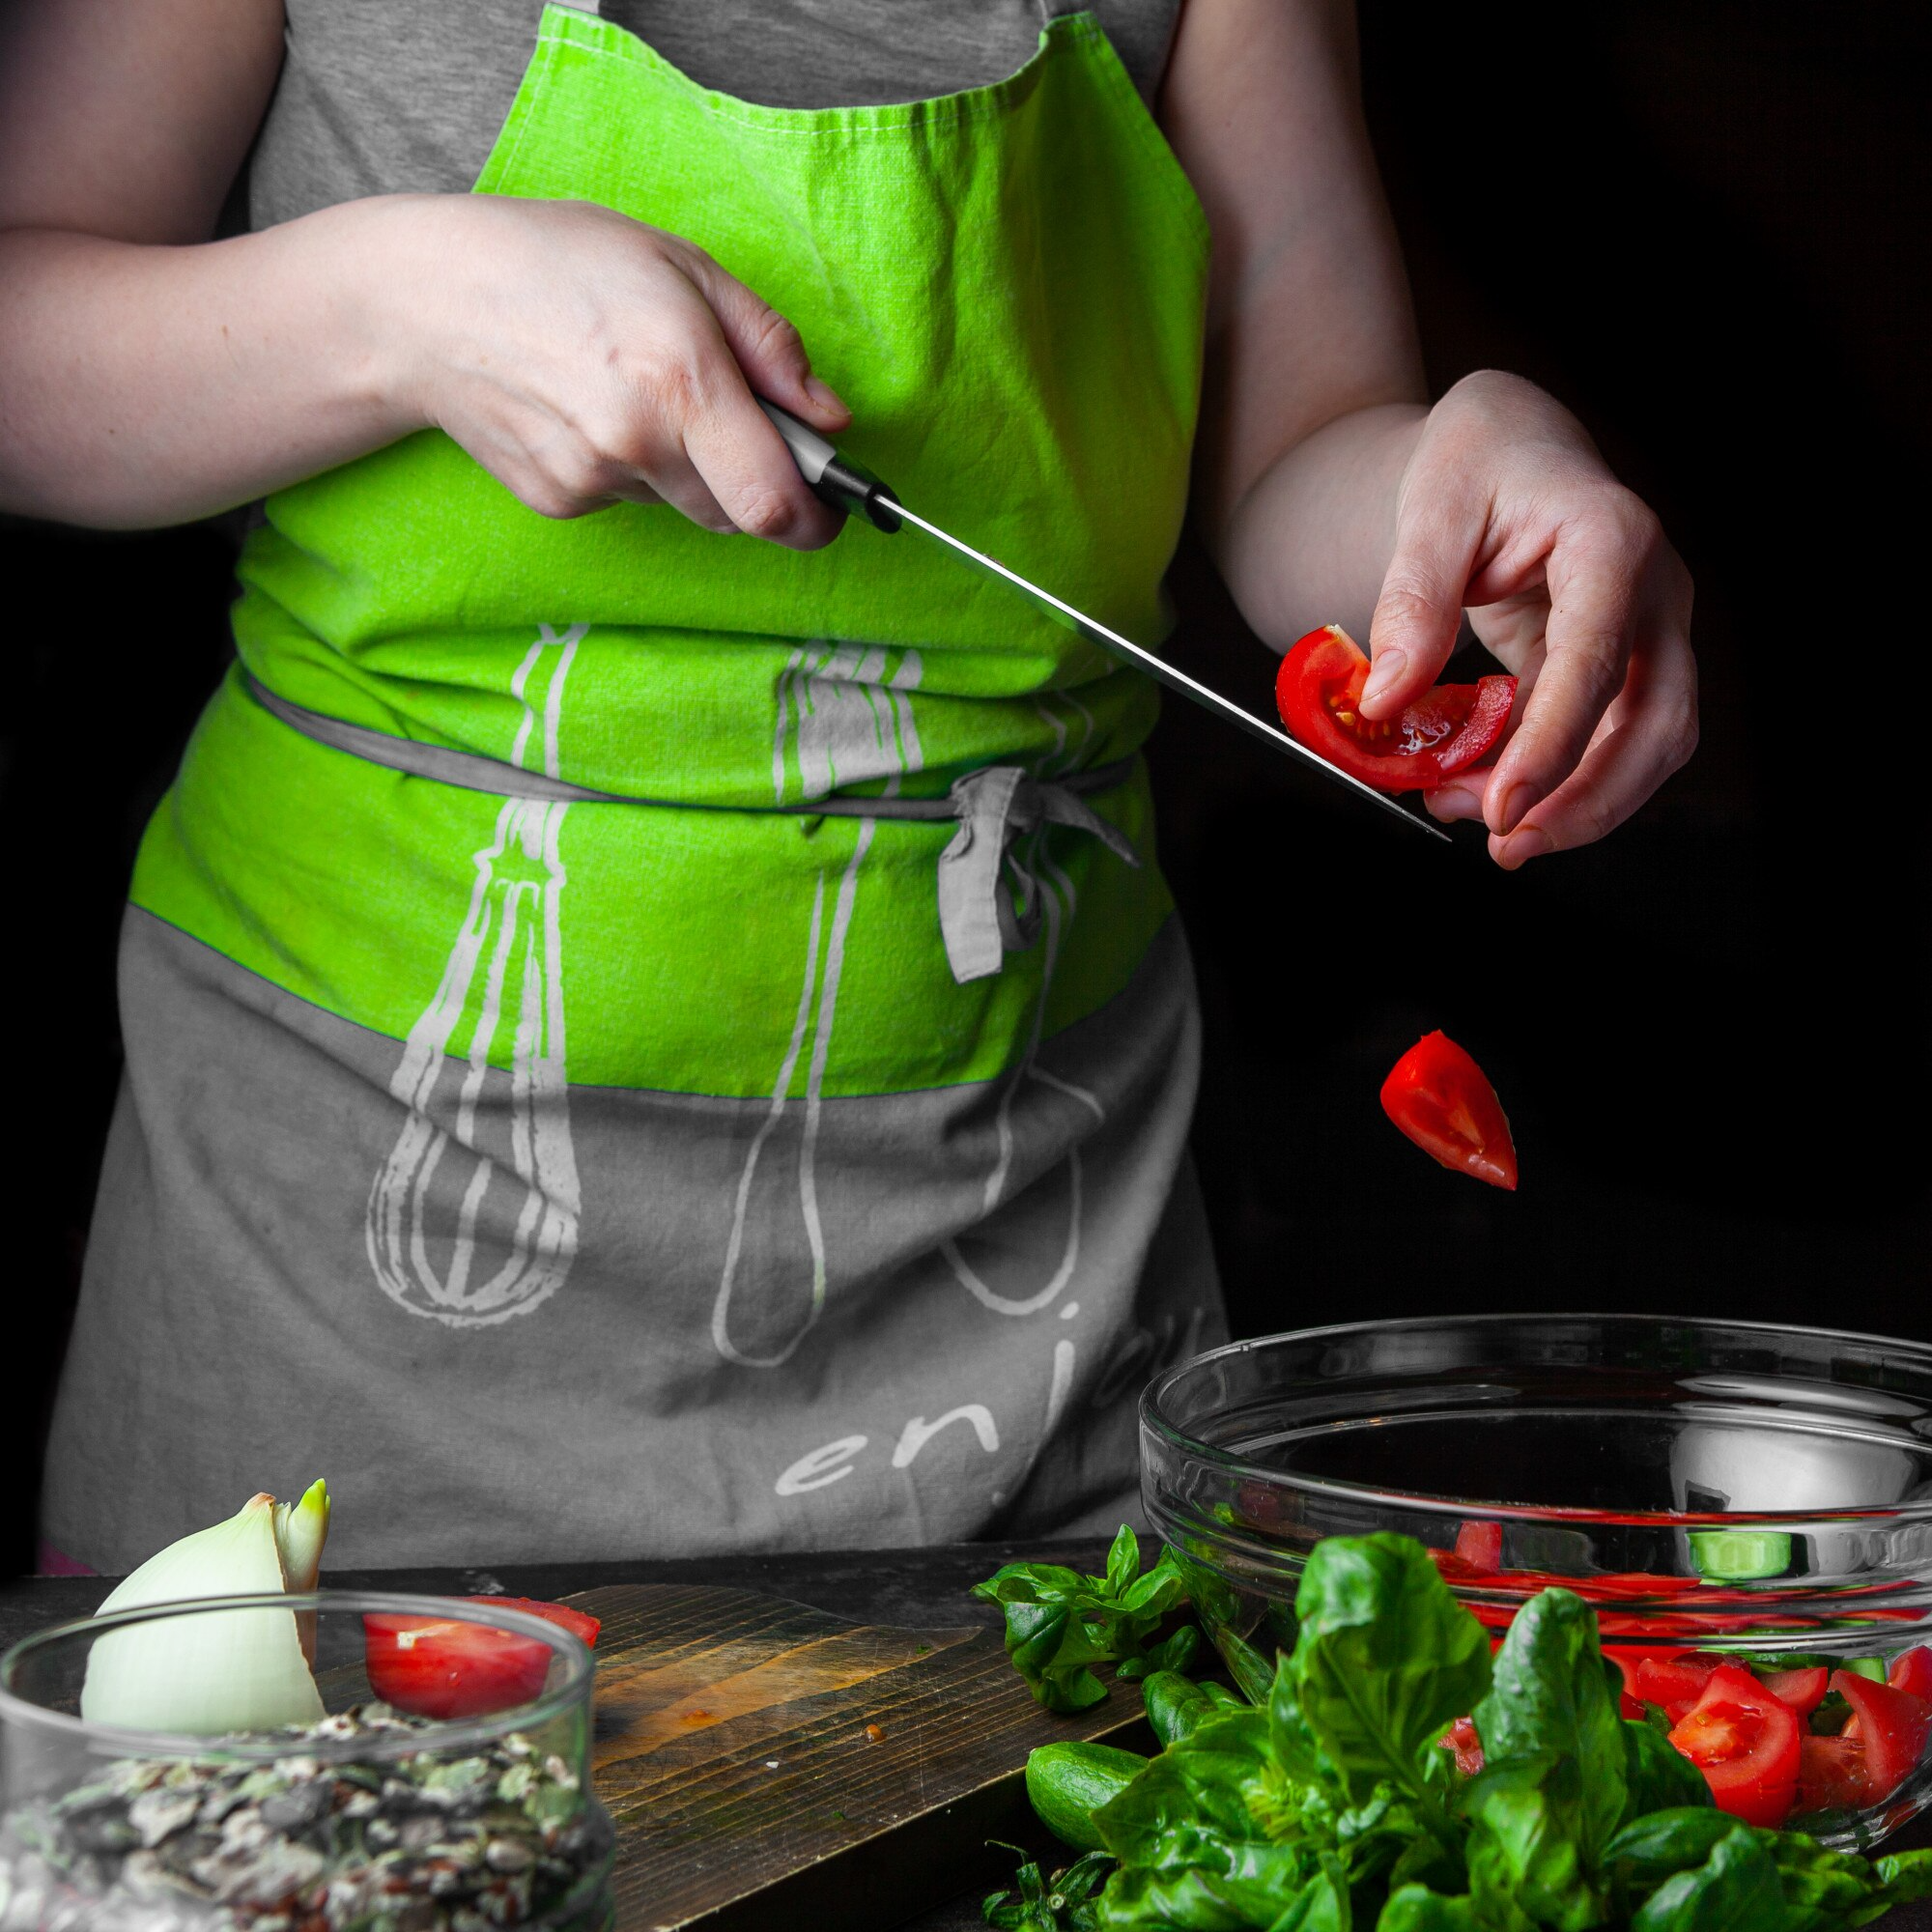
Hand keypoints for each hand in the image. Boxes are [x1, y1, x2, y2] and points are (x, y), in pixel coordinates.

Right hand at [394, 195, 849, 544]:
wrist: (423, 303)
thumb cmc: (558, 262)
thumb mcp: (682, 268)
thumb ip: (770, 348)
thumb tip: (831, 419)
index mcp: (683, 381)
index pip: (773, 503)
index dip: (816, 517)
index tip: (830, 508)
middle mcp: (638, 443)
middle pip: (737, 512)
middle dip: (751, 479)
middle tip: (723, 416)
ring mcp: (592, 481)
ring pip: (683, 505)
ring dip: (687, 469)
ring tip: (636, 392)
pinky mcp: (558, 502)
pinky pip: (629, 501)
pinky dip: (630, 469)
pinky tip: (589, 409)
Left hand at [1357, 371, 1696, 867]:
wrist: (1509, 442)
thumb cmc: (1478, 458)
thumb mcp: (1429, 511)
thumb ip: (1412, 603)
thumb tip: (1386, 700)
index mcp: (1612, 540)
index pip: (1598, 660)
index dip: (1555, 745)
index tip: (1503, 806)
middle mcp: (1653, 591)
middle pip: (1656, 722)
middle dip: (1586, 800)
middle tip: (1503, 843)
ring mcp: (1648, 632)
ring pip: (1646, 744)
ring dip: (1572, 801)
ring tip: (1476, 820)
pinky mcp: (1621, 665)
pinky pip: (1604, 739)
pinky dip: (1549, 776)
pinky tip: (1481, 787)